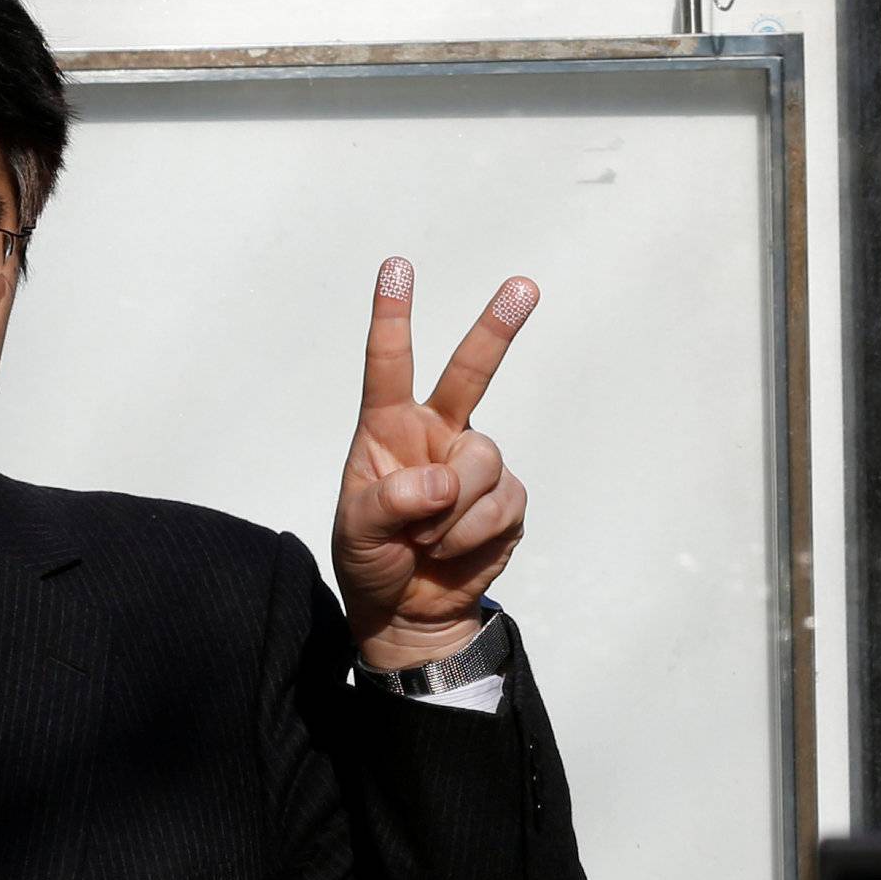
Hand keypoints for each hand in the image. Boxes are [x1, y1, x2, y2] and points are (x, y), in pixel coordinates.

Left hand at [332, 257, 535, 671]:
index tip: (396, 267)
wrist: (407, 612)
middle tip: (524, 286)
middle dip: (498, 329)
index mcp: (388, 430)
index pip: (389, 366)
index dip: (393, 317)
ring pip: (482, 462)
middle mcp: (437, 435)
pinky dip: (470, 535)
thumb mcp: (357, 533)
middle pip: (471, 373)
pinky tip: (449, 552)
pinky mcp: (506, 501)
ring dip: (451, 511)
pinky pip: (500, 505)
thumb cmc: (372, 560)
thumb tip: (438, 484)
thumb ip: (388, 503)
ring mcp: (475, 466)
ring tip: (424, 540)